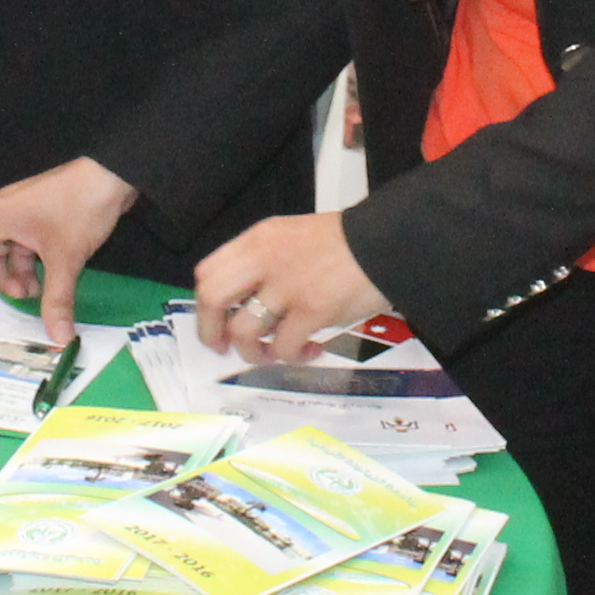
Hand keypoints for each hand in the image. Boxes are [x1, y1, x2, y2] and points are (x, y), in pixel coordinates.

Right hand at [0, 156, 138, 343]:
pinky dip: (26, 265)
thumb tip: (59, 337)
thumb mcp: (66, 258)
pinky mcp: (37, 217)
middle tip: (6, 298)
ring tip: (32, 293)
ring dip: (11, 275)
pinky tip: (44, 282)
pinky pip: (20, 245)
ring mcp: (19, 215)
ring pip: (0, 251)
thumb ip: (57, 300)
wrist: (112, 175)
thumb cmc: (81, 207)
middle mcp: (0, 214)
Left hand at [189, 210, 384, 365]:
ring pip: (244, 332)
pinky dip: (293, 357)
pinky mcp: (312, 309)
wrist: (388, 242)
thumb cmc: (347, 243)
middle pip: (213, 299)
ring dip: (255, 353)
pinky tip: (310, 351)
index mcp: (259, 240)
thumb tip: (246, 303)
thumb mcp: (293, 238)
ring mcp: (287, 285)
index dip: (206, 306)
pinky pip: (285, 347)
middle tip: (227, 349)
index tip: (216, 323)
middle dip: (212, 332)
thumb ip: (265, 263)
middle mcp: (265, 259)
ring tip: (277, 354)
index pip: (208, 272)